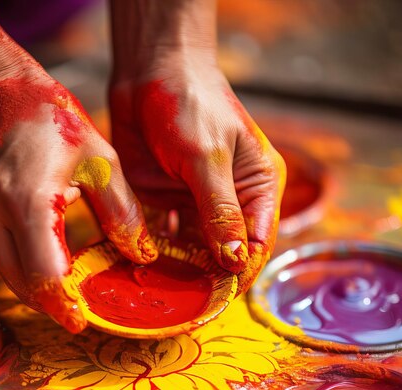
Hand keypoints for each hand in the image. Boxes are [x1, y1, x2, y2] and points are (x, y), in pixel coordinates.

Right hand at [0, 68, 156, 332]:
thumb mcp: (101, 161)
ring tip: (73, 293)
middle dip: (54, 304)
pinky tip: (53, 265)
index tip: (82, 323)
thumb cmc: (52, 119)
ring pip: (11, 276)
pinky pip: (3, 258)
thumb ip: (123, 214)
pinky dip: (28, 269)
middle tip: (82, 313)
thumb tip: (142, 257)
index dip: (64, 306)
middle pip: (24, 285)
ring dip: (41, 288)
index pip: (44, 276)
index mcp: (27, 202)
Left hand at [109, 53, 284, 292]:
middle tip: (183, 303)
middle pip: (225, 253)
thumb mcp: (207, 157)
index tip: (217, 298)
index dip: (240, 272)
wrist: (148, 74)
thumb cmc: (190, 103)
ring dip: (180, 271)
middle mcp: (231, 201)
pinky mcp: (167, 203)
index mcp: (257, 188)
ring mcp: (197, 204)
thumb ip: (220, 209)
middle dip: (208, 278)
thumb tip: (236, 261)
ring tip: (161, 293)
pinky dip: (157, 254)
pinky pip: (166, 238)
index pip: (255, 243)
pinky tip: (144, 270)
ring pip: (195, 251)